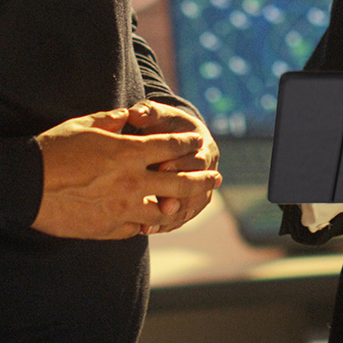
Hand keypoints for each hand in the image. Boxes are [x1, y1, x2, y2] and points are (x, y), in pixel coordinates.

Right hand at [32, 107, 220, 239]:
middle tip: (215, 178)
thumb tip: (128, 115)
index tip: (198, 142)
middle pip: (180, 182)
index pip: (170, 146)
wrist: (24, 185)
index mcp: (128, 153)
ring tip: (187, 204)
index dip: (187, 144)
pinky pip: (138, 228)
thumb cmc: (52, 149)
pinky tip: (152, 221)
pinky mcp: (109, 229)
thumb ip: (112, 120)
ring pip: (163, 211)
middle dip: (202, 179)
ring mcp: (122, 209)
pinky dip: (147, 222)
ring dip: (178, 206)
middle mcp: (132, 182)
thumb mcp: (84, 125)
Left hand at [120, 100, 220, 233]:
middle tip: (162, 205)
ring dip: (173, 216)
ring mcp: (202, 188)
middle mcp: (208, 169)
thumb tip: (135, 113)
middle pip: (199, 187)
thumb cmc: (160, 124)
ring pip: (192, 206)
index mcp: (203, 146)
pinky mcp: (191, 203)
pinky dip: (166, 225)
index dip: (179, 164)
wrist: (169, 137)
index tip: (159, 167)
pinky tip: (148, 230)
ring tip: (151, 225)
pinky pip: (182, 217)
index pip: (197, 158)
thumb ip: (146, 113)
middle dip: (179, 196)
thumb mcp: (155, 114)